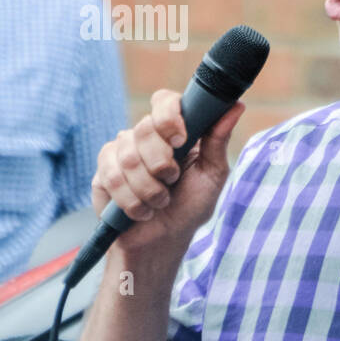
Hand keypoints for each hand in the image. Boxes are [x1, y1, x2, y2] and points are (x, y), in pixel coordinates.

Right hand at [90, 89, 244, 253]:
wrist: (163, 240)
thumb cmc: (191, 205)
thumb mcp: (212, 174)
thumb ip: (218, 140)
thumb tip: (236, 106)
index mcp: (175, 130)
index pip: (164, 101)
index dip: (169, 116)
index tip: (180, 139)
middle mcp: (146, 135)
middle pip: (145, 128)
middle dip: (162, 163)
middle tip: (172, 181)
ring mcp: (121, 151)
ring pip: (128, 156)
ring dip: (150, 188)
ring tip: (160, 201)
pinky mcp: (103, 171)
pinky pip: (111, 176)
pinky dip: (132, 200)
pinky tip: (142, 210)